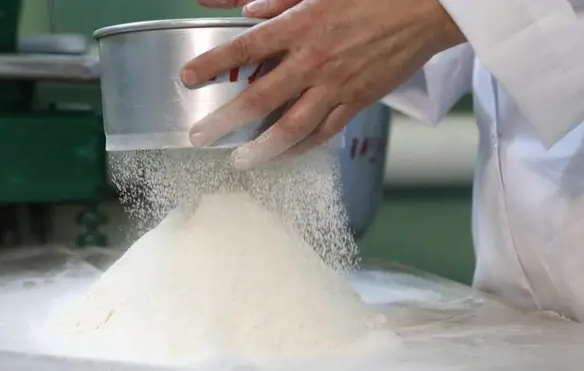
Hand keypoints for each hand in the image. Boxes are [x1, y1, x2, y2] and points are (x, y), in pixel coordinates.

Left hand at [184, 0, 464, 169]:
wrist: (424, 9)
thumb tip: (245, 12)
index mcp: (300, 26)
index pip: (244, 49)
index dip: (211, 65)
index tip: (187, 79)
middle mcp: (313, 61)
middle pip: (260, 100)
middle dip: (225, 122)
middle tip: (200, 138)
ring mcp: (336, 87)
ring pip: (292, 128)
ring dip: (261, 149)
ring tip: (239, 161)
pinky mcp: (357, 102)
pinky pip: (323, 133)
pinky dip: (300, 148)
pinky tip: (282, 156)